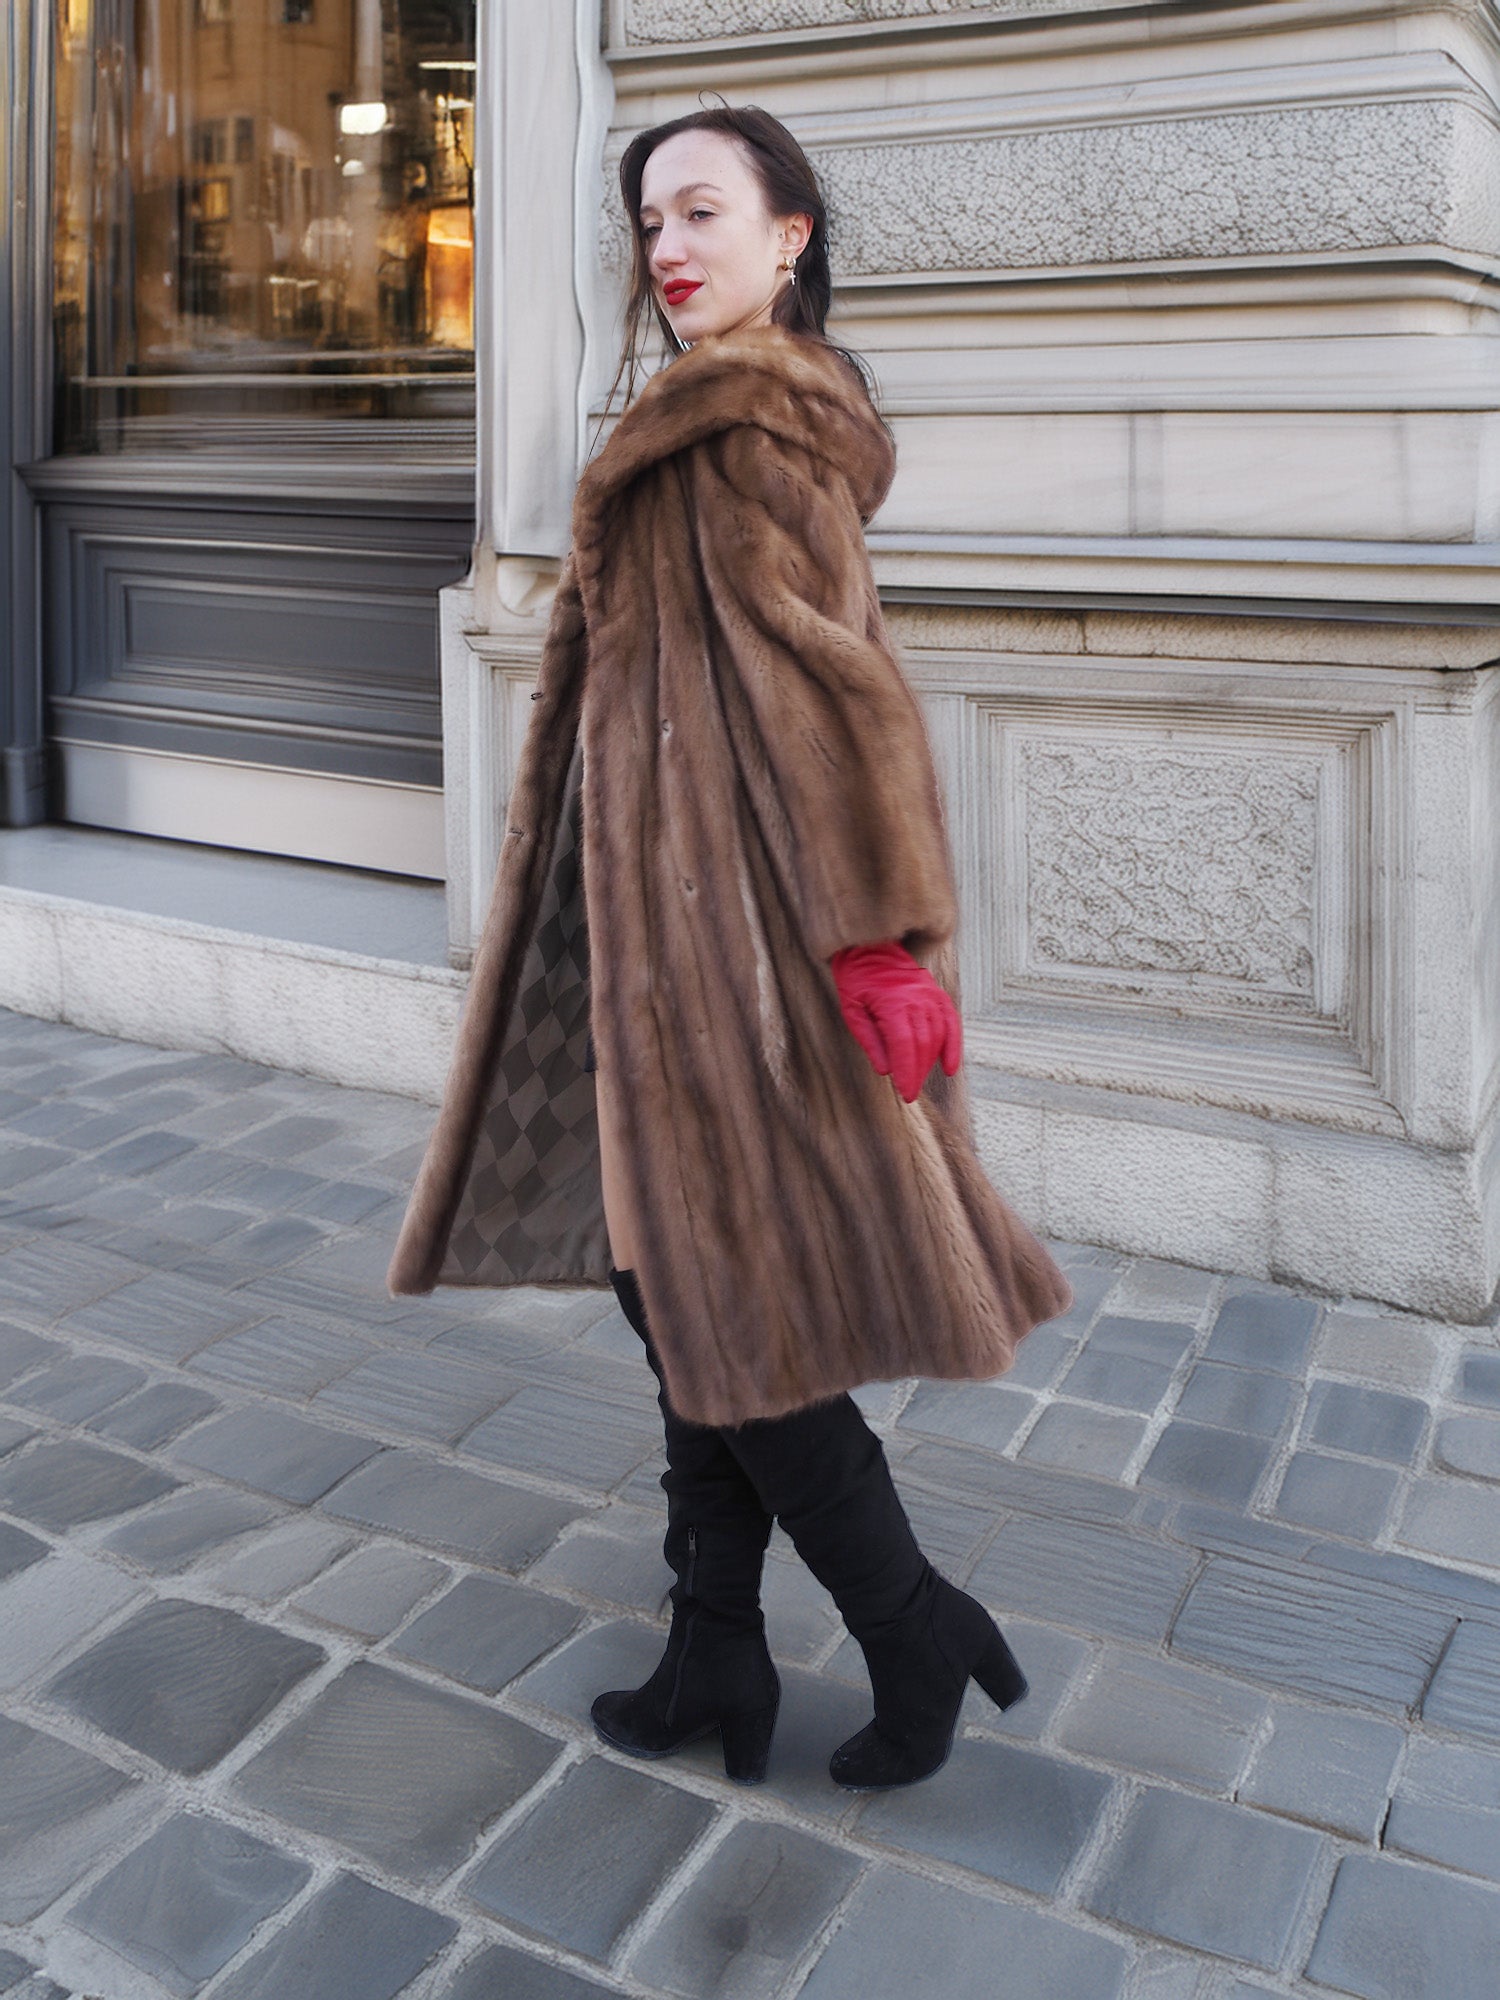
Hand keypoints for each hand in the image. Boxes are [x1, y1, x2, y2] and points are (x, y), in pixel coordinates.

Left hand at [829, 940, 962, 1101]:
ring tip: (918, 1080)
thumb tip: (886, 1070)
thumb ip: (869, 1040)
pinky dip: (954, 1046)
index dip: (906, 1072)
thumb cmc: (857, 982)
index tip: (905, 1093)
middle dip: (917, 1073)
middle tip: (909, 1093)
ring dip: (930, 1063)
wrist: (871, 948)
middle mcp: (916, 999)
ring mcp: (930, 995)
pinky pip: (952, 1023)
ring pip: (937, 1036)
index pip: (904, 1045)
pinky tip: (950, 1068)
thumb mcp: (852, 1011)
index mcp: (892, 1003)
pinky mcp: (938, 994)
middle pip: (922, 1044)